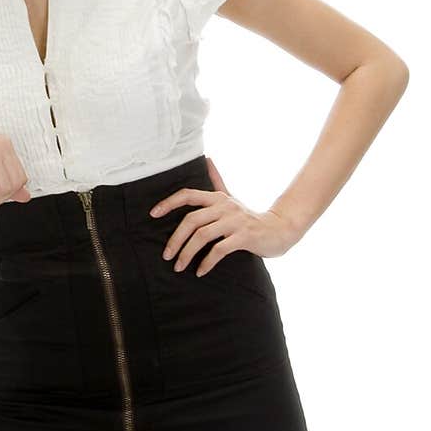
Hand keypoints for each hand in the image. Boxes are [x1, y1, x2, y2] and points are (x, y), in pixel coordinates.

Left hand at [148, 155, 298, 275]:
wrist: (278, 230)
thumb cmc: (248, 217)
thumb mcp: (231, 197)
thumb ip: (216, 181)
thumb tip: (206, 158)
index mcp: (217, 197)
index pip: (188, 195)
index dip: (168, 203)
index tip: (153, 214)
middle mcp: (224, 206)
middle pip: (191, 220)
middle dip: (175, 240)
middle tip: (167, 256)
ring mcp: (234, 221)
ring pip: (202, 236)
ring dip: (187, 254)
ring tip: (179, 266)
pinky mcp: (244, 236)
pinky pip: (219, 250)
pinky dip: (207, 262)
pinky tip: (200, 272)